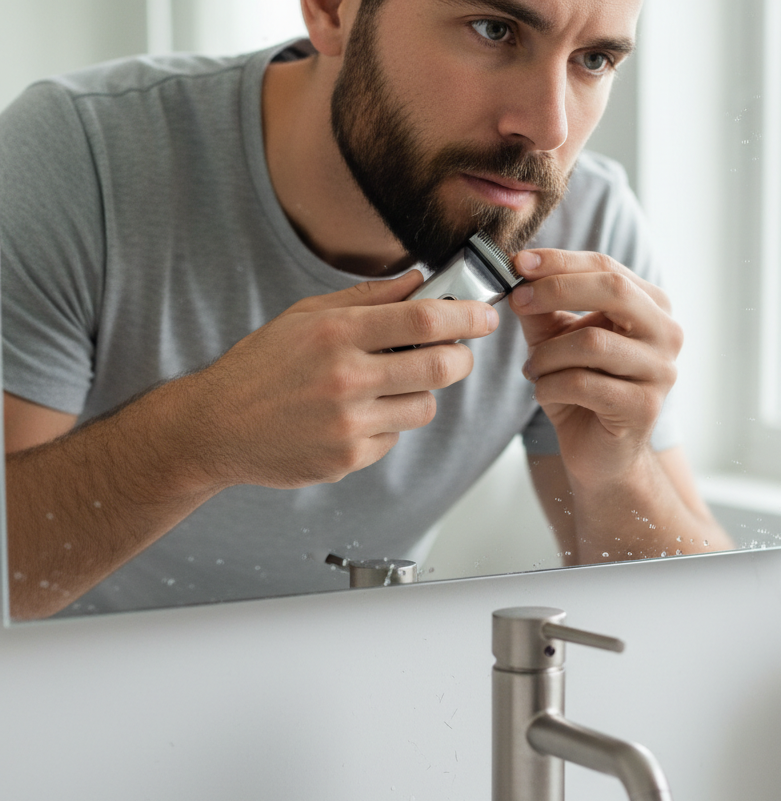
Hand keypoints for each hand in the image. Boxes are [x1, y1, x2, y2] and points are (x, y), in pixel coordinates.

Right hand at [181, 270, 497, 489]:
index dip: (466, 317)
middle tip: (458, 353)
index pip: (424, 321)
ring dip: (421, 394)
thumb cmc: (261, 367)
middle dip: (462, 358)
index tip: (484, 315)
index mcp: (336, 333)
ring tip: (389, 386)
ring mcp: (348, 423)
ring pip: (425, 407)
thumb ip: (366, 299)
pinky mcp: (349, 458)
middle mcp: (346, 378)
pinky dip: (387, 424)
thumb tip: (418, 283)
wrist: (217, 427)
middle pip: (441, 368)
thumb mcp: (304, 316)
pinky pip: (395, 437)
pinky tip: (355, 416)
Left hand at [509, 249, 680, 487]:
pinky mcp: (644, 407)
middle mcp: (666, 333)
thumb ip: (543, 308)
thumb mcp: (557, 341)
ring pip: (592, 342)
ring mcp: (660, 371)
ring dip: (547, 354)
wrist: (600, 455)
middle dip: (556, 290)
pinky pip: (584, 383)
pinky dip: (551, 386)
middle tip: (518, 301)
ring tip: (534, 369)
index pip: (607, 267)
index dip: (560, 261)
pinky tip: (545, 393)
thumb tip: (518, 272)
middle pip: (613, 289)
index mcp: (652, 307)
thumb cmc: (582, 392)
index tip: (518, 262)